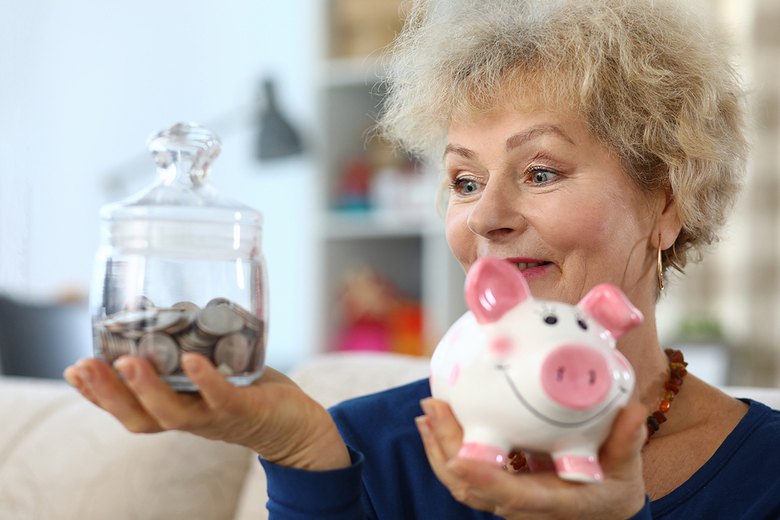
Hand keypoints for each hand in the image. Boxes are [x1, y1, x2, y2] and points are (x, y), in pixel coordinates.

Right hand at [64, 354, 350, 470]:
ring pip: (171, 413)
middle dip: (107, 393)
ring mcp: (214, 417)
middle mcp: (188, 418)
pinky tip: (193, 360)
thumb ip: (185, 349)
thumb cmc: (246, 392)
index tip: (73, 368)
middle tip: (82, 365)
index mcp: (174, 408)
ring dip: (146, 389)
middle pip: (137, 416)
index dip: (96, 393)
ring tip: (128, 361)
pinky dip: (206, 380)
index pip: (126, 408)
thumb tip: (162, 308)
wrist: (294, 425)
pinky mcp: (244, 410)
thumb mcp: (209, 372)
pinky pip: (221, 399)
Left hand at [415, 399, 646, 519]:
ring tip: (426, 413)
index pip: (513, 496)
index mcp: (555, 502)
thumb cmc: (616, 483)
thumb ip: (628, 441)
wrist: (605, 504)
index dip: (485, 479)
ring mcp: (507, 499)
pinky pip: (465, 474)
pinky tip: (434, 423)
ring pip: (462, 484)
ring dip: (438, 449)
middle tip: (432, 409)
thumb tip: (635, 412)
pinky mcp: (499, 486)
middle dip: (446, 450)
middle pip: (473, 488)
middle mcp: (523, 507)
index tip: (460, 457)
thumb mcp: (628, 466)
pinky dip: (445, 449)